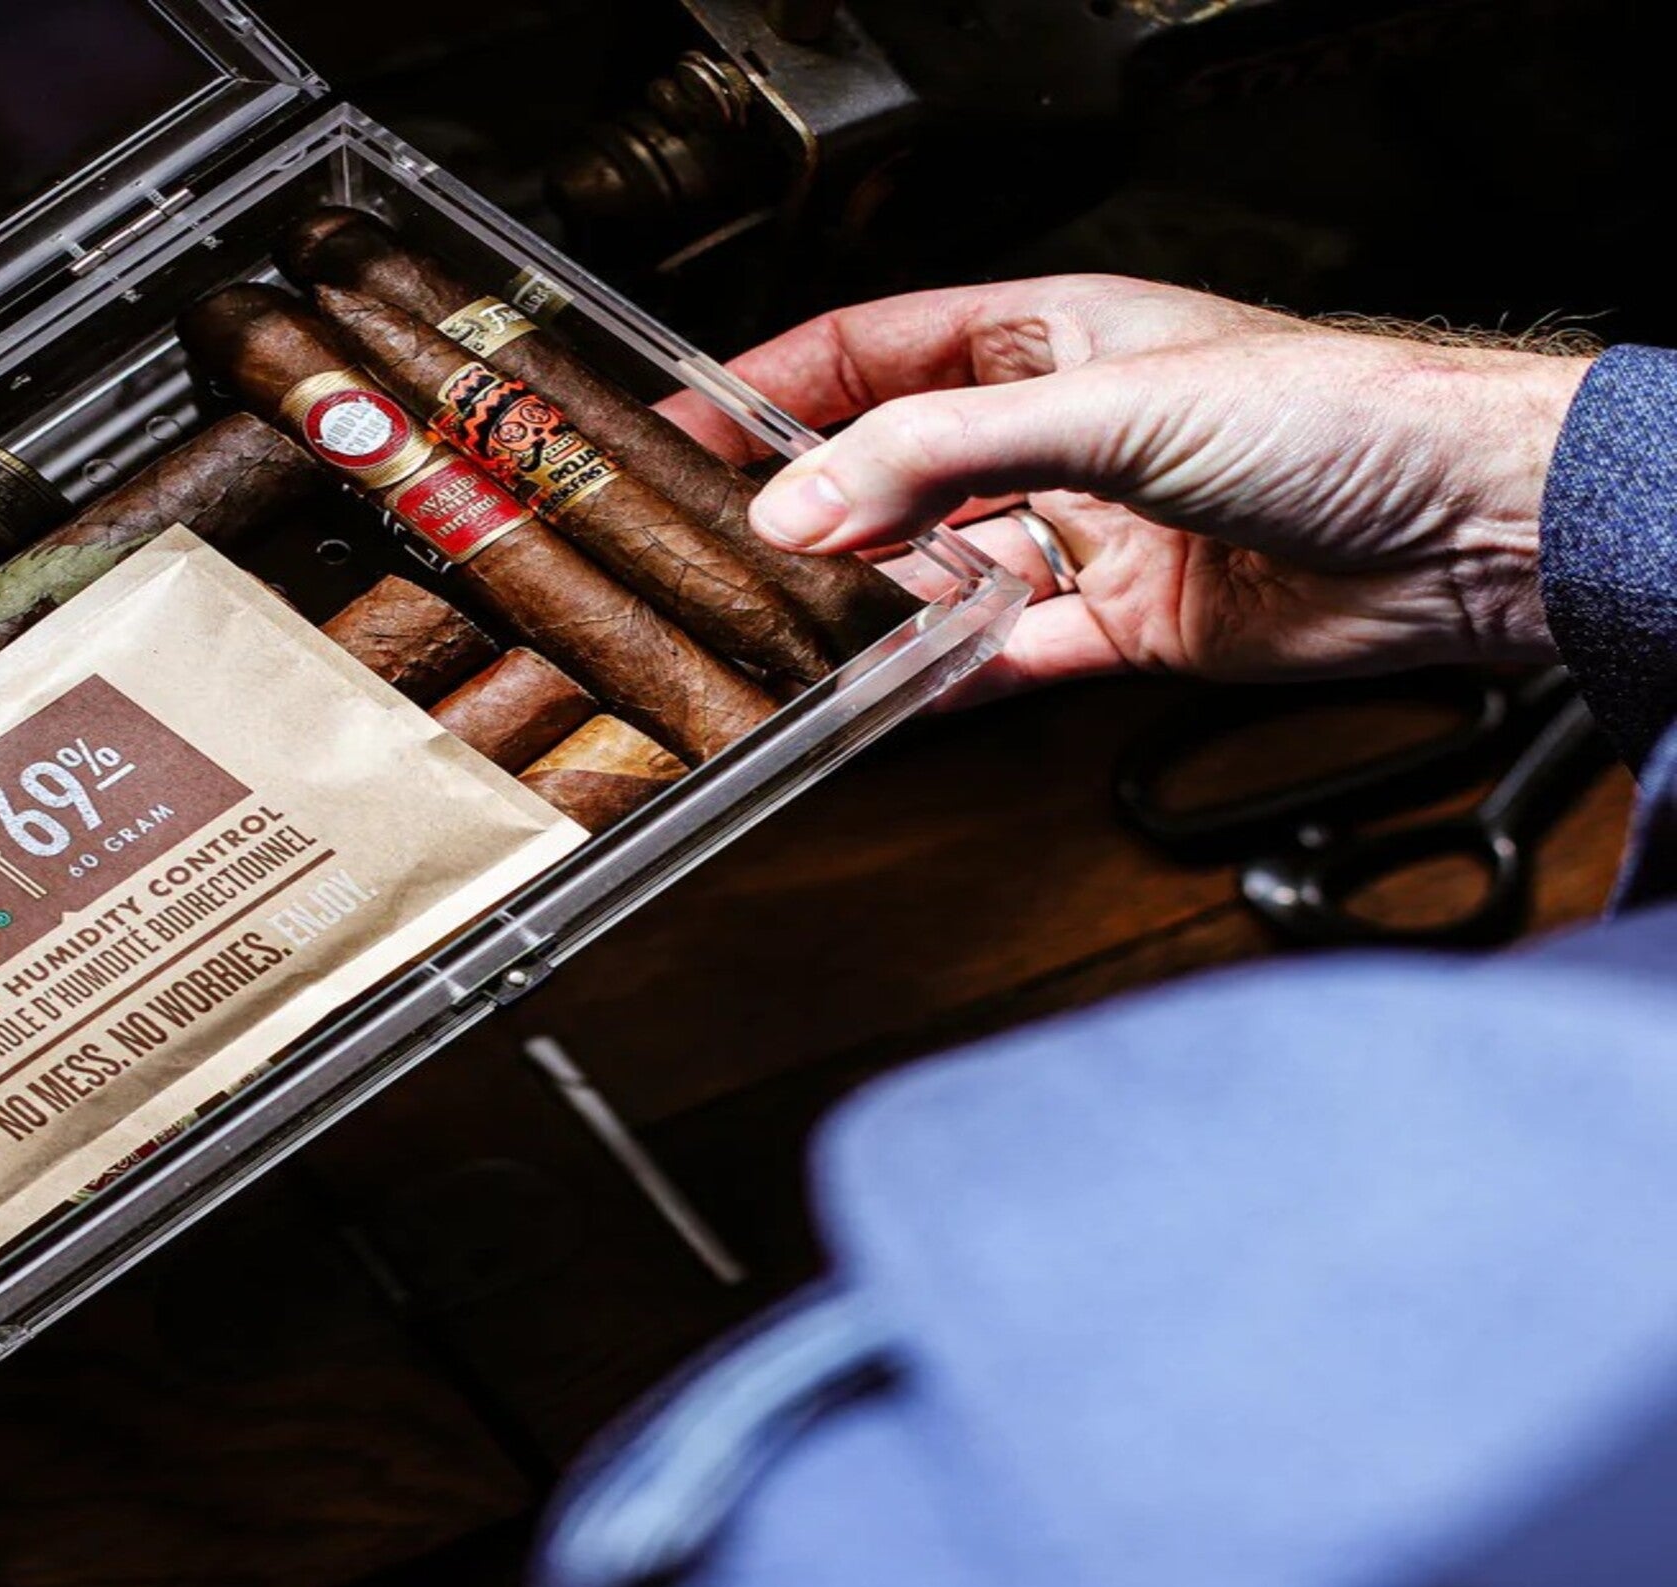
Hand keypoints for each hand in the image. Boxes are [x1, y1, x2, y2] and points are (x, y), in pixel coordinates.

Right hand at [674, 275, 1593, 698]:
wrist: (1466, 532)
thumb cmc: (1335, 418)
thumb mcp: (1107, 408)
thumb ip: (941, 454)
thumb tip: (808, 504)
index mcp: (1048, 335)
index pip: (869, 350)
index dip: (768, 390)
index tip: (681, 435)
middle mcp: (1057, 430)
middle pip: (892, 466)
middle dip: (811, 508)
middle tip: (724, 552)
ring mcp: (1085, 531)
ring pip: (939, 567)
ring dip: (875, 599)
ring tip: (794, 627)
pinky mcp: (1120, 625)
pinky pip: (1001, 654)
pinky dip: (946, 674)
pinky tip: (895, 688)